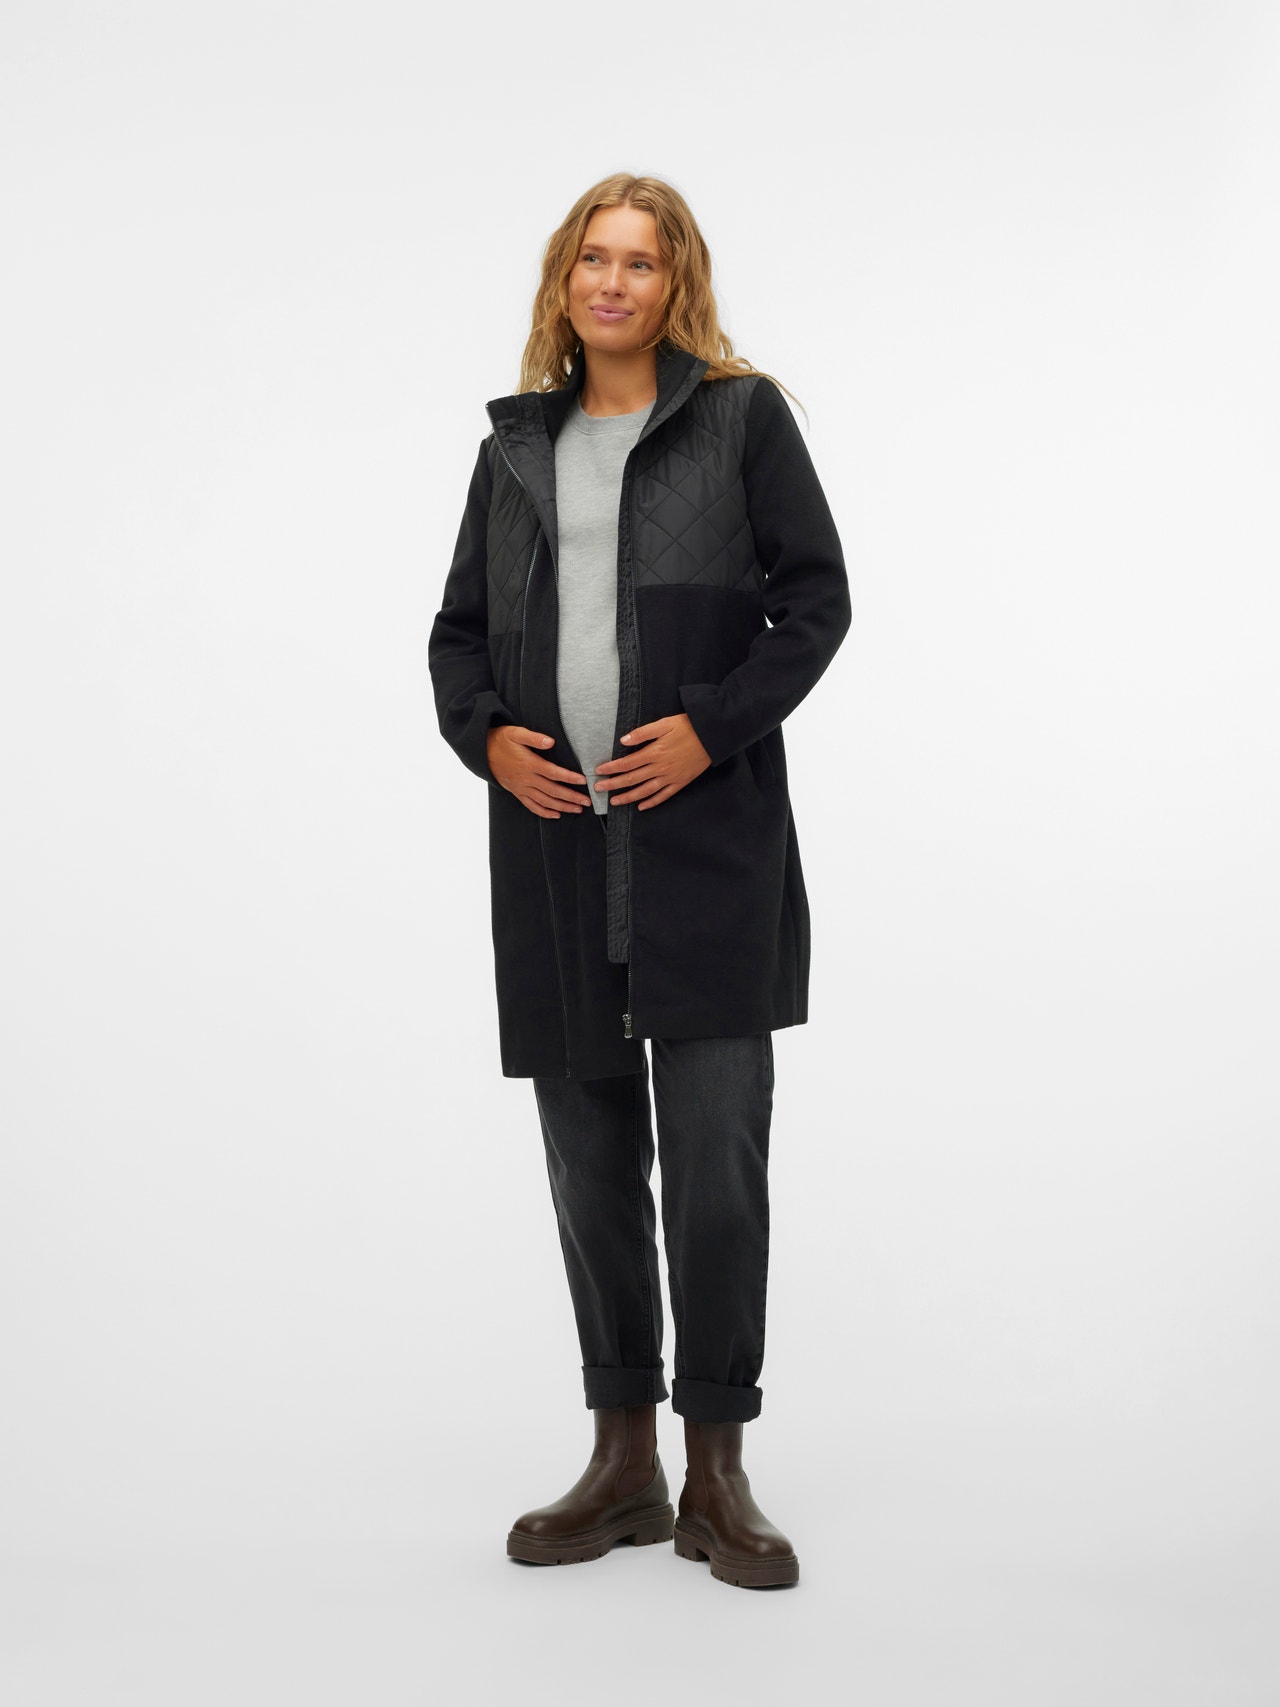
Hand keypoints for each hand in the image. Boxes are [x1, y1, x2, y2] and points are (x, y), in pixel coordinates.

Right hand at [486, 725, 589, 818]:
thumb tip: (551, 742)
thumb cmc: (501, 741)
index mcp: (529, 764)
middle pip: (553, 791)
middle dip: (571, 797)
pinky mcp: (517, 792)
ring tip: (577, 809)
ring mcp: (522, 788)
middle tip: (586, 801)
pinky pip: (531, 806)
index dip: (569, 778)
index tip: (583, 781)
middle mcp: (527, 779)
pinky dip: (544, 812)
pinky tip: (556, 815)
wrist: (482, 752)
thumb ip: (534, 738)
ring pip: (545, 801)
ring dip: (562, 806)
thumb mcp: (515, 733)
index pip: (554, 773)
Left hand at [593, 713, 711, 809]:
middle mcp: (660, 768)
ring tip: (614, 801)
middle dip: (613, 785)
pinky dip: (651, 802)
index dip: (611, 768)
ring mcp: (670, 777)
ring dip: (628, 797)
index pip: (627, 763)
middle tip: (598, 789)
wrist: (712, 736)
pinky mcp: (680, 782)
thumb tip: (623, 740)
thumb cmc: (688, 726)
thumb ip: (643, 733)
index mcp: (654, 752)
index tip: (598, 771)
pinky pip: (664, 796)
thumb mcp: (664, 724)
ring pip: (645, 791)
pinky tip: (641, 807)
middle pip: (632, 779)